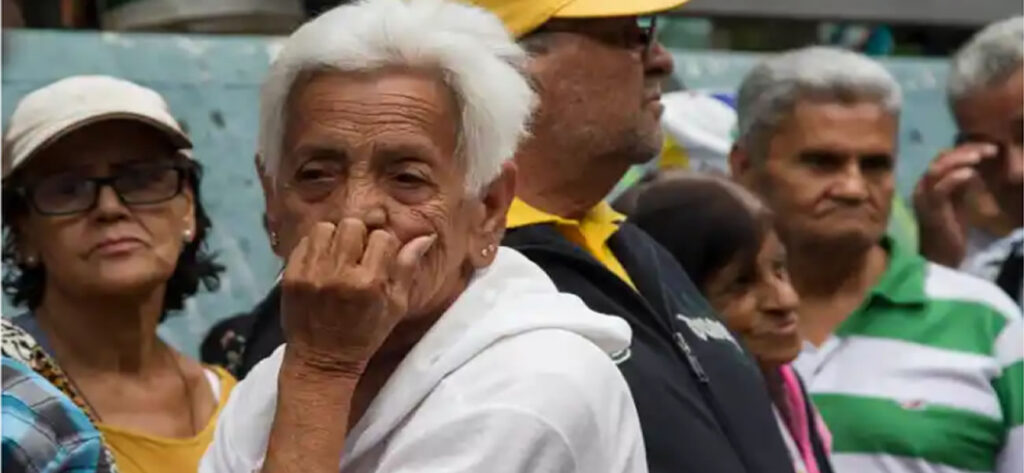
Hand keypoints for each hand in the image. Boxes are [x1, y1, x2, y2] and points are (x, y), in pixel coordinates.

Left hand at [280, 218, 435, 376]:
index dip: (383, 246)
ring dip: (334, 238)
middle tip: (357, 256)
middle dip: (358, 237)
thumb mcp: (396, 306)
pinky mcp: (291, 276)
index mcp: (370, 283)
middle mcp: (339, 275)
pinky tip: (322, 264)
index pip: (382, 237)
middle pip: (352, 225)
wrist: (321, 360)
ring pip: (325, 228)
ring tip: (338, 257)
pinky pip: (304, 242)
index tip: (379, 260)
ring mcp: (312, 274)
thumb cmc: (365, 335)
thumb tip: (424, 237)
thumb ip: (407, 268)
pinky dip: (315, 248)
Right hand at [914, 143, 997, 266]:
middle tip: (990, 149)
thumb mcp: (957, 200)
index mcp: (927, 184)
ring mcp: (923, 198)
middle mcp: (921, 187)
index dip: (965, 149)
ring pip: (937, 169)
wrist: (940, 258)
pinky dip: (955, 177)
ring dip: (960, 159)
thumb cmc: (950, 230)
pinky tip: (971, 174)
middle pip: (940, 159)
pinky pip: (940, 188)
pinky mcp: (930, 209)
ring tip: (981, 156)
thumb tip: (972, 163)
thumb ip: (960, 182)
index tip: (988, 149)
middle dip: (966, 150)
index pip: (943, 158)